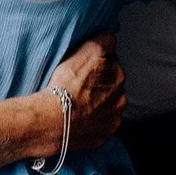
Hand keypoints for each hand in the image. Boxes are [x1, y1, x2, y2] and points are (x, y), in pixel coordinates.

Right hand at [46, 33, 124, 152]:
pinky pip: (100, 126)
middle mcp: (121, 99)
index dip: (97, 63)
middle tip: (79, 85)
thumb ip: (105, 40)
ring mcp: (113, 120)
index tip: (83, 67)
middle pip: (111, 86)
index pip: (112, 63)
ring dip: (97, 103)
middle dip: (99, 84)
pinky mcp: (103, 137)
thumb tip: (110, 37)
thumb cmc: (67, 84)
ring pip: (107, 106)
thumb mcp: (88, 49)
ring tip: (77, 103)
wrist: (53, 120)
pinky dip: (93, 122)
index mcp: (119, 76)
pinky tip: (79, 118)